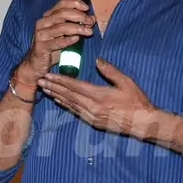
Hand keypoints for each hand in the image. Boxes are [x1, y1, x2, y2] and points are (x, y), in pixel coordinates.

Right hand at [18, 0, 94, 82]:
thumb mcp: (65, 35)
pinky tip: (77, 39)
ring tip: (89, 32)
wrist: (35, 64)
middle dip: (79, 16)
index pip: (62, 3)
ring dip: (77, 28)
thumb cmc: (51, 48)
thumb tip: (92, 19)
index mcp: (48, 17)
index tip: (87, 8)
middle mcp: (43, 23)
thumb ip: (77, 26)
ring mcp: (41, 34)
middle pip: (62, 13)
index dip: (75, 3)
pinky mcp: (41, 46)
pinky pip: (57, 42)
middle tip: (90, 21)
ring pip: (61, 27)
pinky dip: (68, 40)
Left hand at [38, 58, 153, 136]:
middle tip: (40, 81)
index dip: (60, 80)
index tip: (48, 75)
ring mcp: (92, 116)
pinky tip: (59, 101)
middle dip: (53, 87)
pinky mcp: (93, 122)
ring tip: (45, 90)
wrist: (143, 123)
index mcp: (99, 96)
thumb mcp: (126, 82)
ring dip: (56, 96)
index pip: (74, 86)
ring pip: (70, 104)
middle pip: (68, 95)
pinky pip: (75, 112)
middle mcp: (92, 107)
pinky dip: (65, 105)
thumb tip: (98, 60)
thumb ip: (111, 71)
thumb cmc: (136, 101)